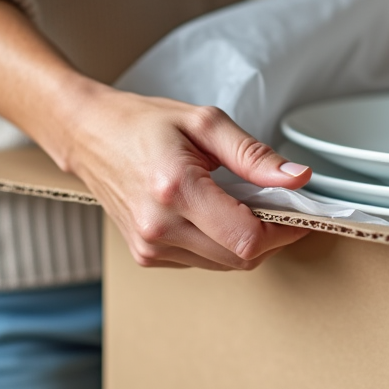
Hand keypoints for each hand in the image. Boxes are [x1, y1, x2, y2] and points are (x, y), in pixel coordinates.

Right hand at [61, 84, 311, 270]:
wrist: (89, 135)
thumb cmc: (142, 123)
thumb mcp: (205, 123)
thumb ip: (254, 155)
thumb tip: (297, 178)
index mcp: (176, 190)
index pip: (247, 237)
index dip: (284, 230)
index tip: (300, 213)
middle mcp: (160, 227)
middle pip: (240, 258)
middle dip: (270, 236)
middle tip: (277, 205)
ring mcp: (150, 247)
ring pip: (224, 264)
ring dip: (244, 241)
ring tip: (241, 203)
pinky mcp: (146, 255)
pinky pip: (202, 261)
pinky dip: (219, 243)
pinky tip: (214, 213)